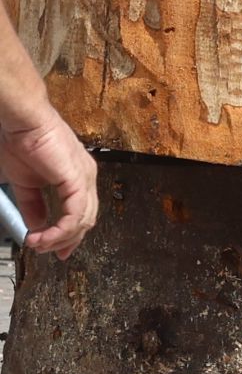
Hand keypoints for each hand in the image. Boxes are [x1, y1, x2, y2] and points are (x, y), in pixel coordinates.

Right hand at [0, 112, 96, 259]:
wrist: (22, 123)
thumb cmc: (22, 143)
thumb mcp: (26, 184)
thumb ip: (33, 205)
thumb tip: (36, 226)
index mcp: (77, 178)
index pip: (82, 213)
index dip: (69, 236)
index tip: (55, 251)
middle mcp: (86, 178)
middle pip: (86, 220)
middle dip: (64, 241)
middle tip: (44, 250)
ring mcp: (85, 177)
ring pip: (82, 220)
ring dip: (58, 238)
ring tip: (37, 244)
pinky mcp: (78, 178)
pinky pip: (75, 213)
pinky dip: (59, 230)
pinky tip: (43, 236)